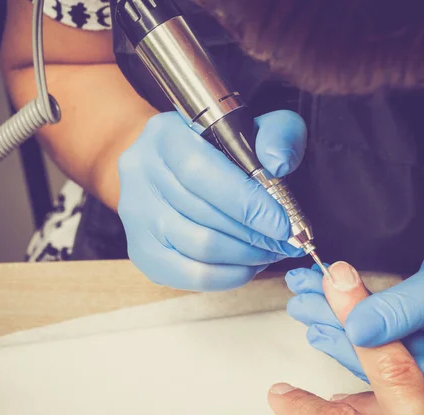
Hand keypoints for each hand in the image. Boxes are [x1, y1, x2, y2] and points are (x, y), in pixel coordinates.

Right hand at [117, 110, 305, 290]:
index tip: (283, 224)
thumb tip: (278, 164)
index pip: (200, 171)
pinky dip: (228, 276)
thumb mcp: (258, 128)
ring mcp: (135, 214)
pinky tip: (248, 266)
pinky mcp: (140, 250)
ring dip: (245, 257)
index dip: (245, 202)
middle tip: (288, 243)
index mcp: (165, 134)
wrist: (182, 166)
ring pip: (197, 248)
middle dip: (254, 235)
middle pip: (201, 215)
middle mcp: (140, 172)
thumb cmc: (225, 148)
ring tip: (272, 251)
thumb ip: (278, 134)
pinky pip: (189, 276)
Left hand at [269, 262, 423, 414]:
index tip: (315, 316)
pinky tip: (328, 294)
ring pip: (380, 335)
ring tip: (306, 291)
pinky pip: (387, 319)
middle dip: (337, 324)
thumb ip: (403, 308)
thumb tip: (353, 330)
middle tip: (301, 300)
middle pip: (384, 353)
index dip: (351, 343)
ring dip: (340, 310)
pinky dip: (357, 302)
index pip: (399, 369)